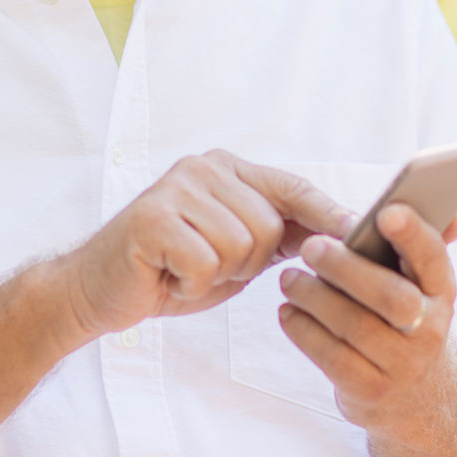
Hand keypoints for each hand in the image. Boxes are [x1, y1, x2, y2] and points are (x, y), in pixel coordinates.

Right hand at [56, 150, 351, 338]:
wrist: (98, 289)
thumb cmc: (171, 270)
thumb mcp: (235, 251)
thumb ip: (278, 234)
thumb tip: (342, 232)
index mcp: (226, 168)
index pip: (292, 187)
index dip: (327, 214)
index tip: (358, 235)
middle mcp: (203, 167)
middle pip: (268, 225)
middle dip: (248, 264)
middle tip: (208, 267)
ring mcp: (175, 188)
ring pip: (239, 244)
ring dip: (217, 274)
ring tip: (186, 269)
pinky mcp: (151, 217)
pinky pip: (204, 262)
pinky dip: (191, 283)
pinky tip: (168, 276)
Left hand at [278, 202, 456, 441]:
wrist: (420, 402)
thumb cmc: (408, 324)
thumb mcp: (422, 290)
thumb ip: (422, 247)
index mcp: (440, 293)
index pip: (433, 259)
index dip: (413, 235)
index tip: (387, 212)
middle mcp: (430, 330)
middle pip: (391, 297)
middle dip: (347, 268)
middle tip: (310, 247)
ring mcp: (403, 366)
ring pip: (356, 327)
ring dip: (315, 298)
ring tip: (288, 279)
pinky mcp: (371, 392)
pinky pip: (333, 358)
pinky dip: (304, 332)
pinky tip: (287, 313)